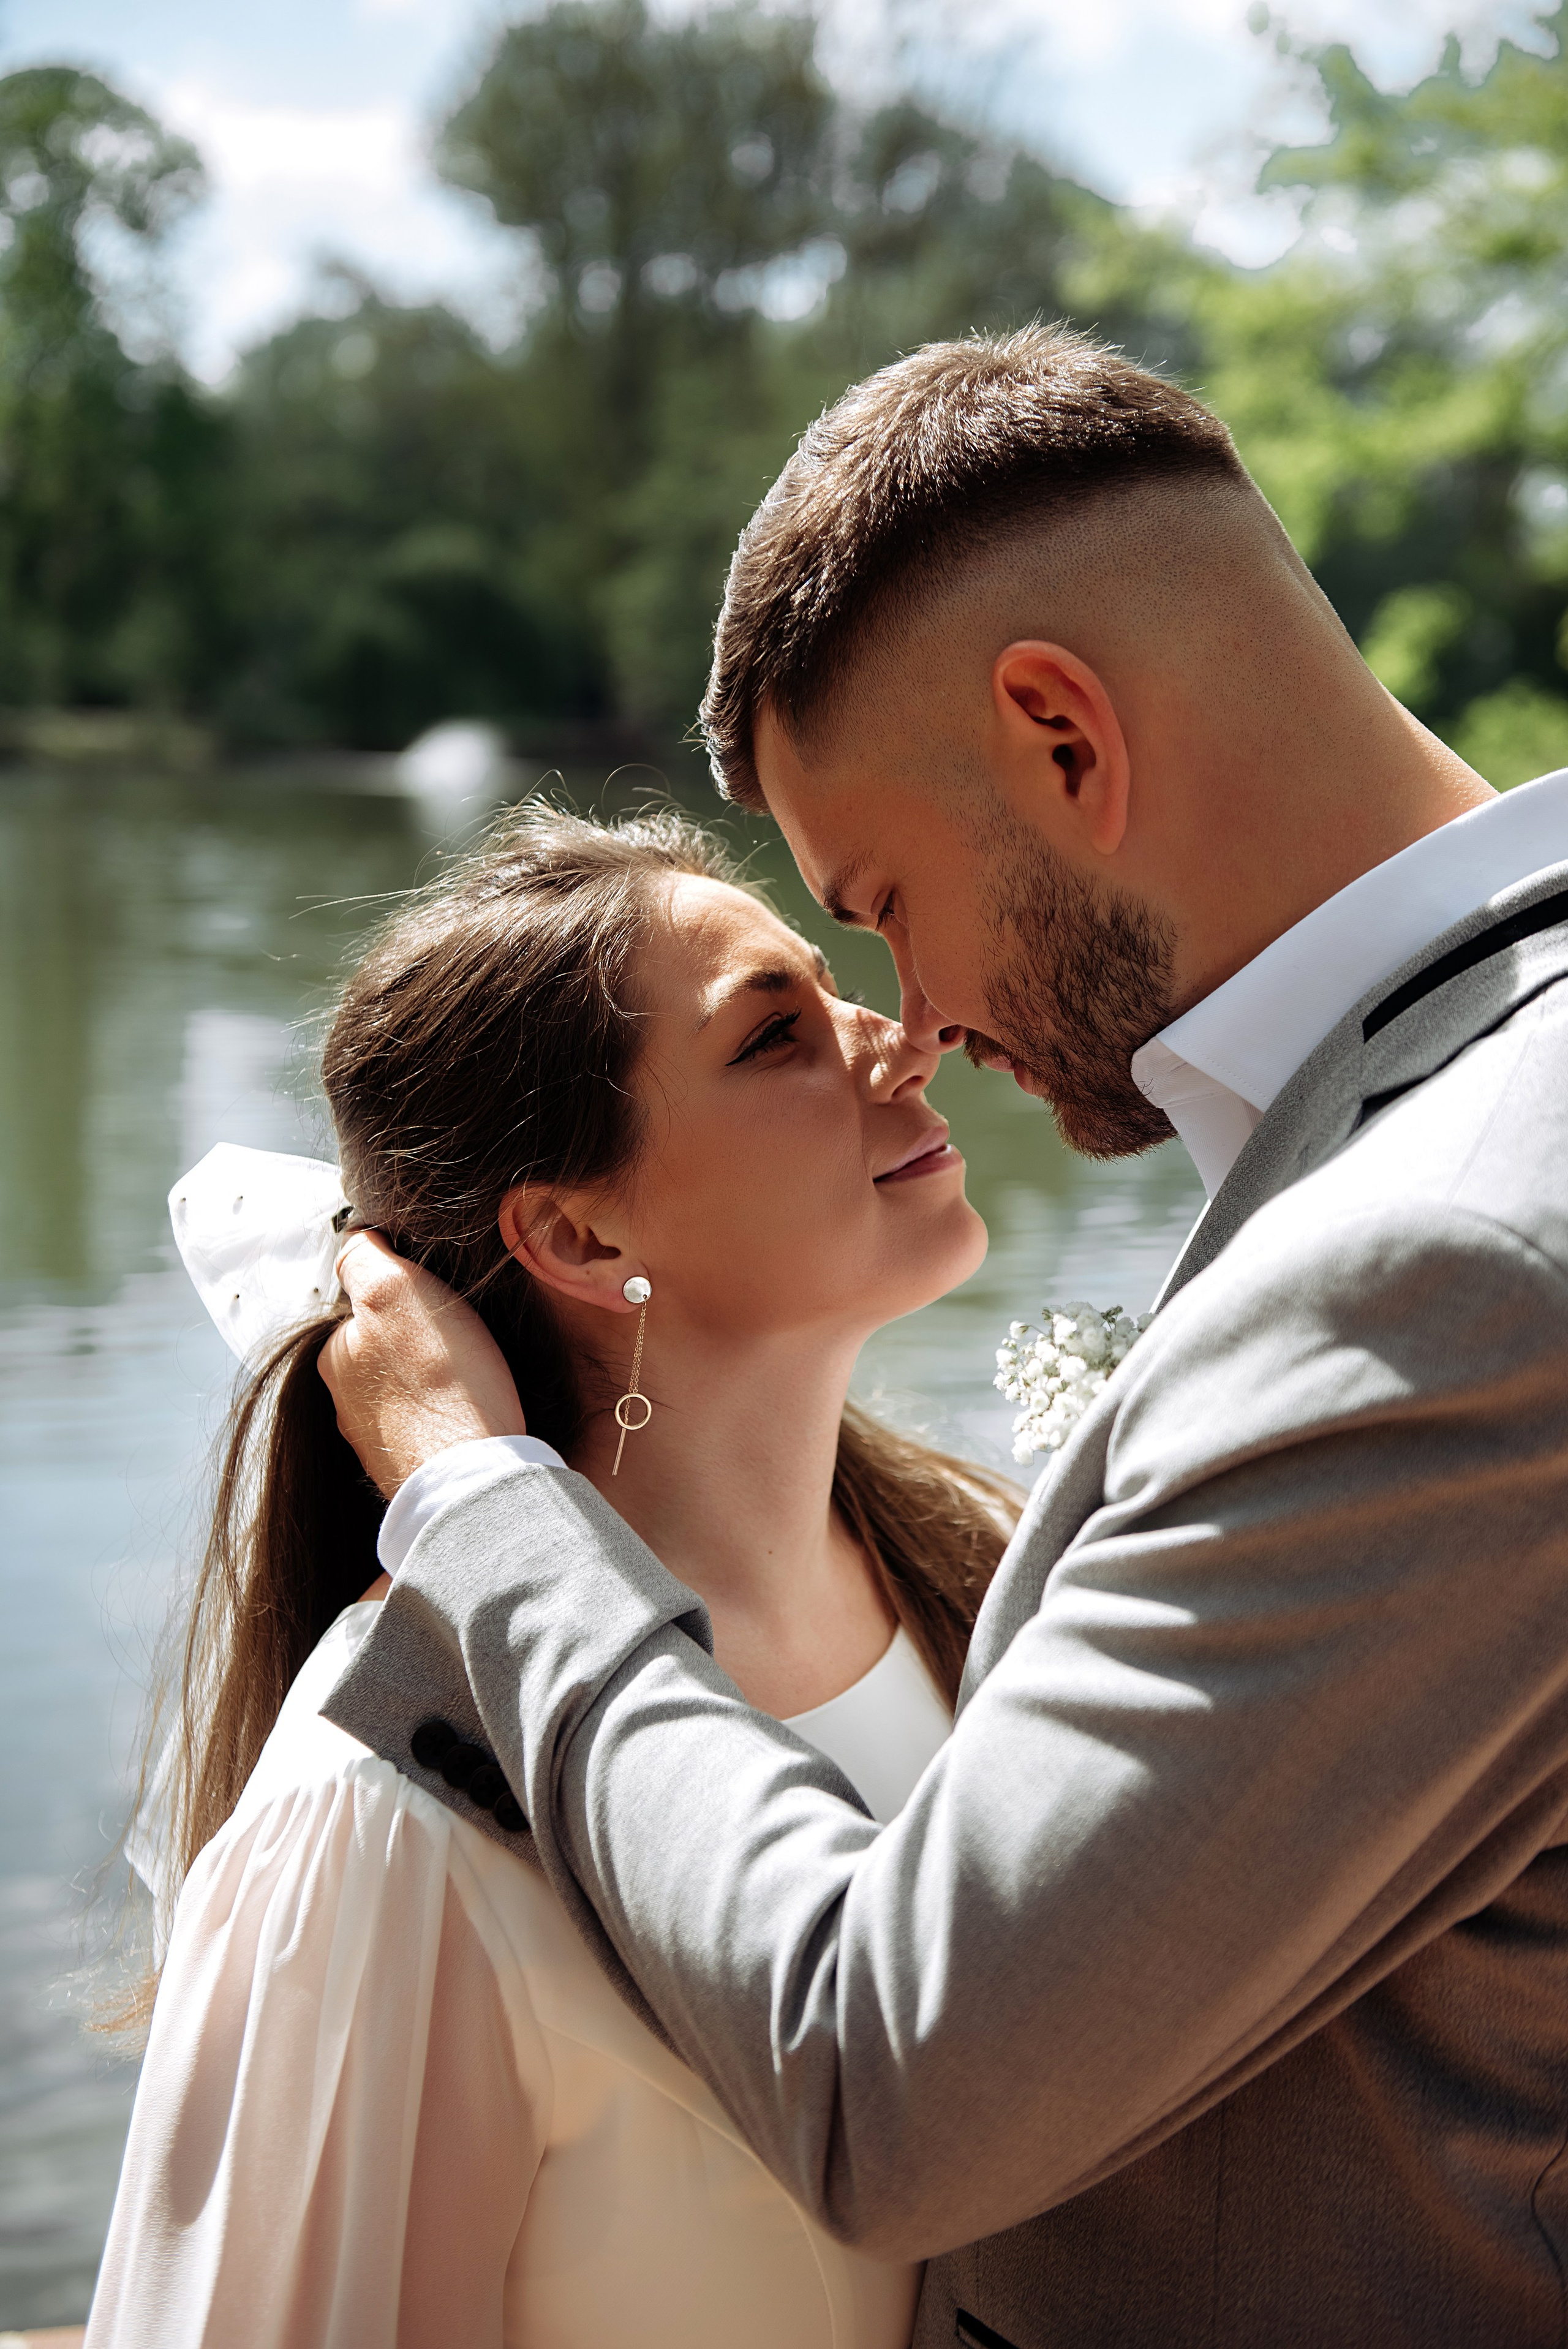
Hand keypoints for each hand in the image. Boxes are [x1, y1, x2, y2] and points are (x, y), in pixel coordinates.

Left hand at [320, 1232, 526, 1499]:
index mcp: (335, 1355)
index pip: (364, 1304)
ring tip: (468, 1374)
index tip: (439, 1300)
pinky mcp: (409, 1467)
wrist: (471, 1473)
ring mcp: (376, 1439)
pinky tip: (467, 1408)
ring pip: (404, 1388)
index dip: (406, 1294)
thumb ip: (364, 1258)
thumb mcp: (395, 1290)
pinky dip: (443, 1412)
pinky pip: (425, 1423)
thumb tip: (354, 1239)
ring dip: (432, 1377)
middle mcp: (344, 1401)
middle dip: (416, 1339)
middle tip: (459, 1336)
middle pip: (383, 1348)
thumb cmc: (439, 1380)